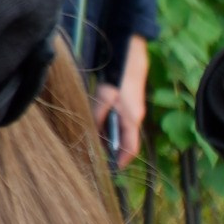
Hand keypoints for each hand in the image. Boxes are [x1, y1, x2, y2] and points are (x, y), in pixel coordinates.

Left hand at [95, 34, 149, 169]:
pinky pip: (117, 120)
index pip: (130, 148)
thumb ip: (98, 113)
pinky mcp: (127, 102)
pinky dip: (106, 125)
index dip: (121, 161)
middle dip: (109, 150)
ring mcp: (132, 110)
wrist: (130, 54)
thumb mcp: (105, 95)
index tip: (110, 169)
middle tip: (92, 156)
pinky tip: (92, 124)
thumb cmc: (119, 75)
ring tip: (88, 143)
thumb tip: (91, 131)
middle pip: (124, 140)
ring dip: (106, 137)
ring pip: (119, 130)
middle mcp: (135, 117)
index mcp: (133, 118)